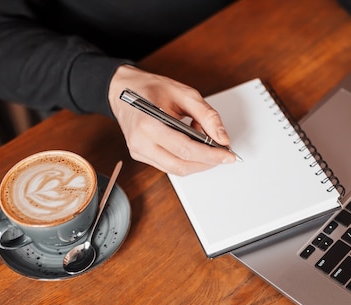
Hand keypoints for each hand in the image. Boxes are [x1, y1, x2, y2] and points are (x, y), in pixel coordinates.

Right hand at [107, 65, 235, 174]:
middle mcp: (140, 142)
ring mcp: (138, 151)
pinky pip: (168, 165)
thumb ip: (207, 115)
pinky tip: (192, 145)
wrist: (123, 89)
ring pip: (176, 169)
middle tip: (223, 153)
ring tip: (205, 143)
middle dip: (207, 162)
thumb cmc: (151, 89)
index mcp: (148, 124)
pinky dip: (186, 159)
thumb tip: (222, 138)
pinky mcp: (140, 155)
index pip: (185, 149)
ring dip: (197, 161)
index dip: (210, 155)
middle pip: (181, 164)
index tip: (228, 155)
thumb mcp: (184, 94)